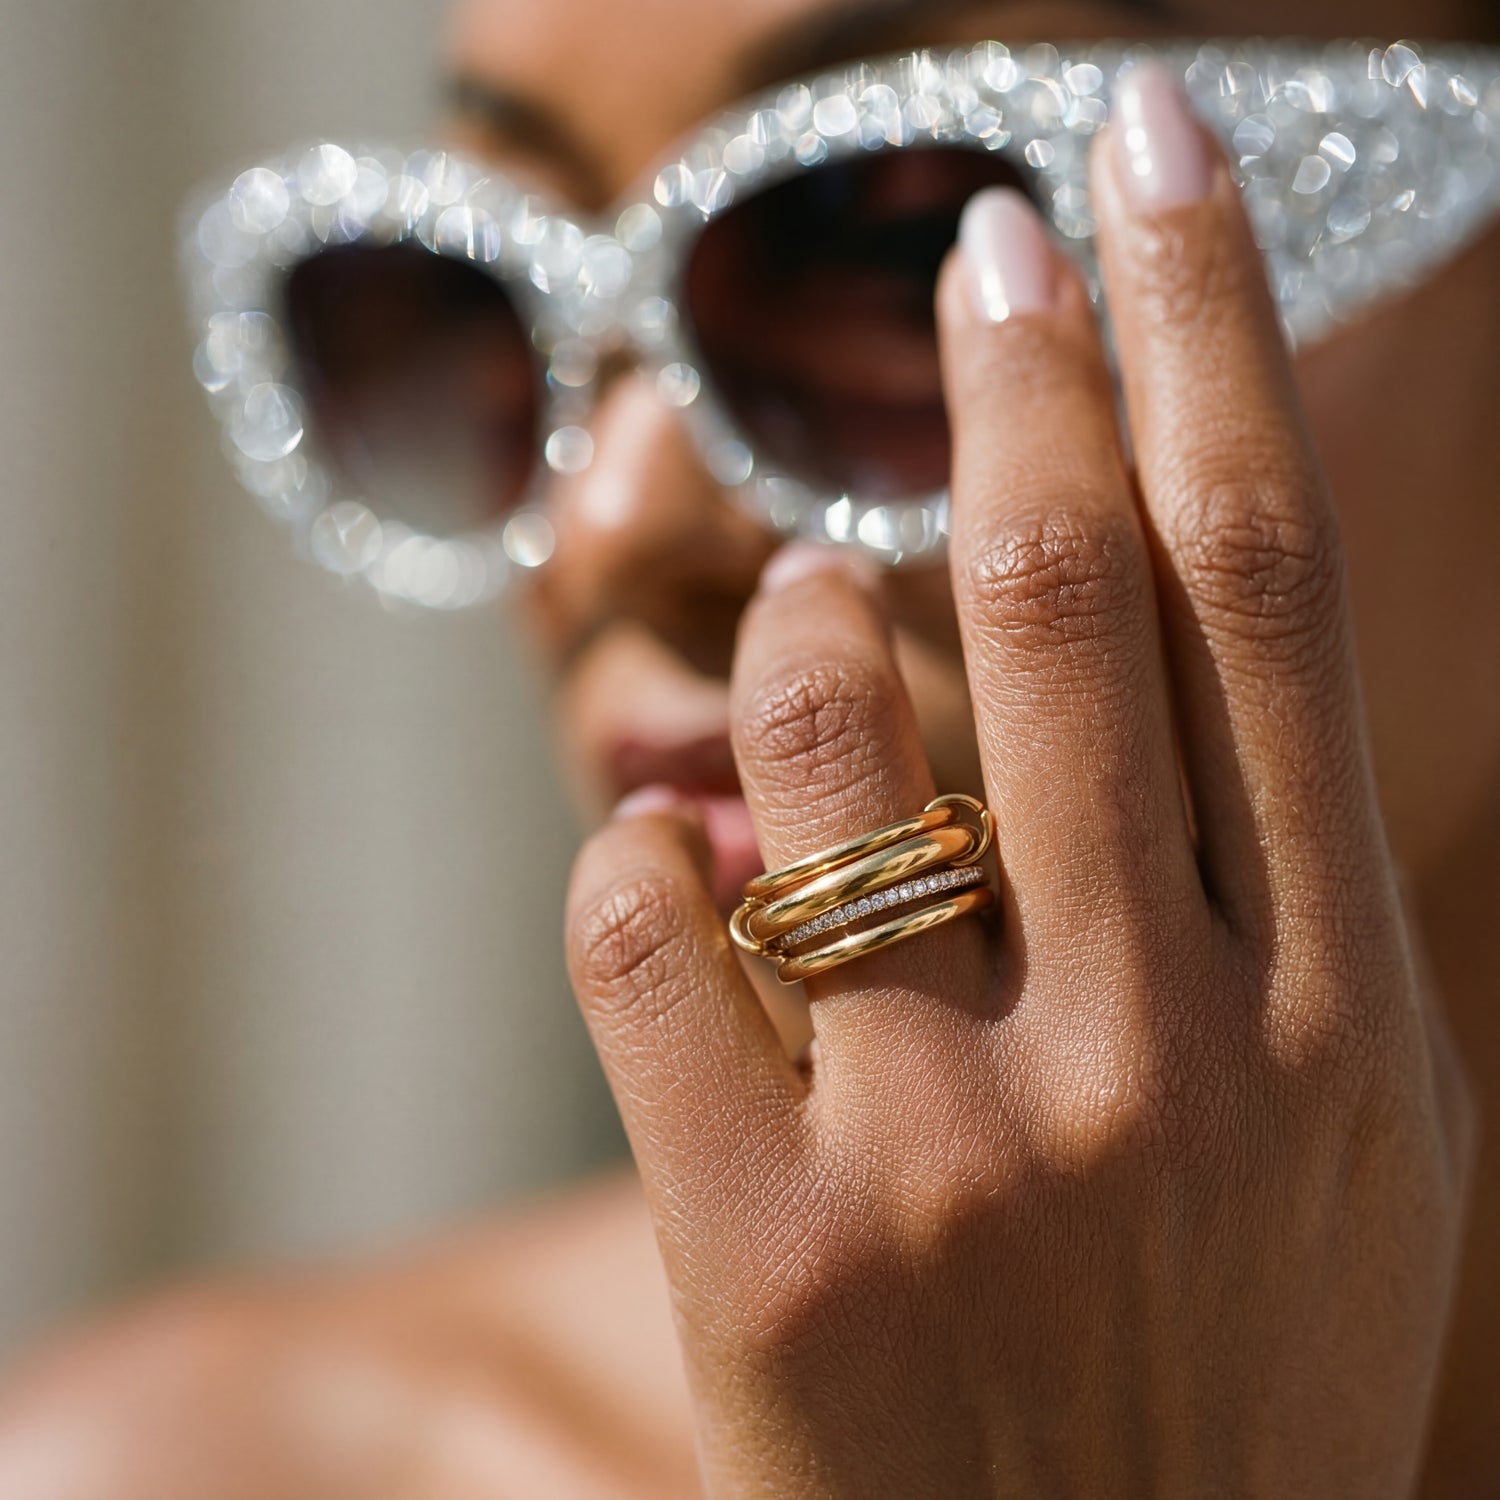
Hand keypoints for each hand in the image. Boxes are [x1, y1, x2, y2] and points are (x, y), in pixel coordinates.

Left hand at [564, 67, 1471, 1497]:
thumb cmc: (1234, 1359)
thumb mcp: (1339, 1132)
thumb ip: (1254, 903)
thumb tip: (1094, 669)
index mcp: (1325, 1003)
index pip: (1262, 587)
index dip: (1206, 342)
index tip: (1142, 173)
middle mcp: (1158, 1050)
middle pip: (1061, 598)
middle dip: (1014, 374)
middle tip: (981, 240)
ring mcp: (956, 1154)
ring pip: (819, 737)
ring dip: (788, 634)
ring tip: (807, 628)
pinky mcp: (775, 1251)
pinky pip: (645, 925)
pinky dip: (637, 854)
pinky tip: (671, 877)